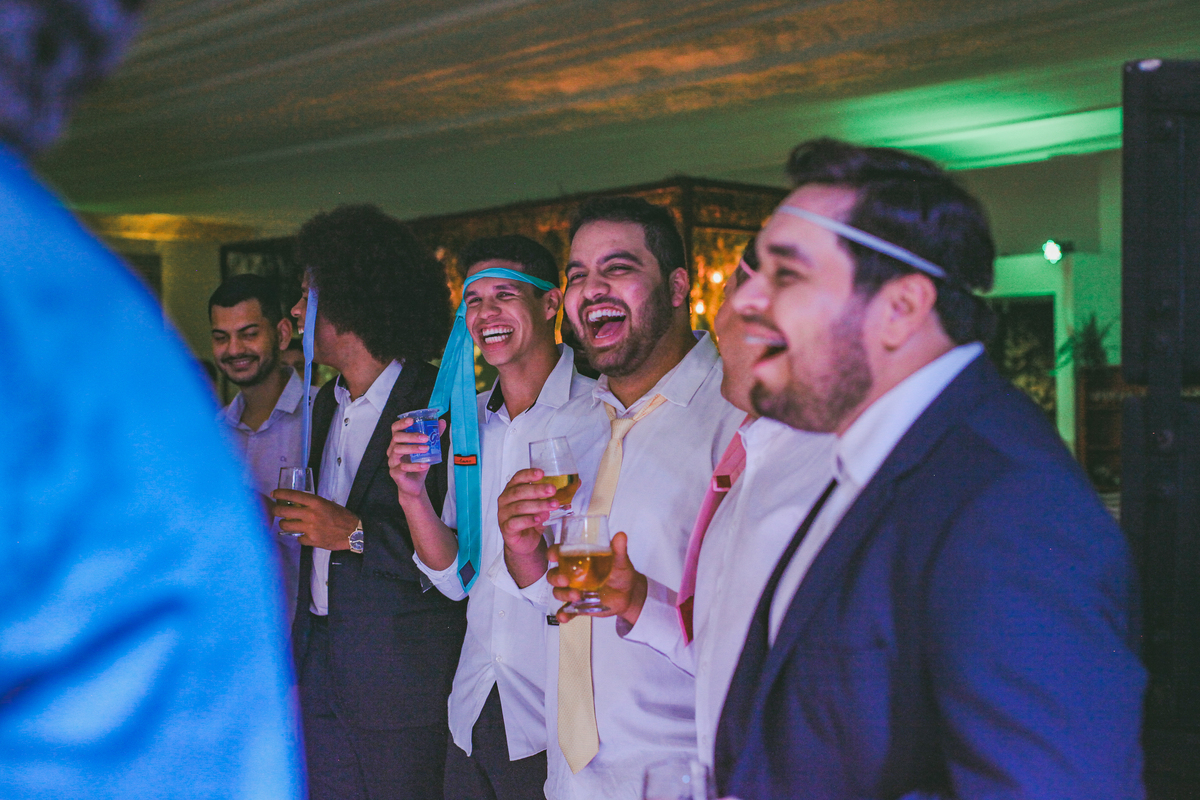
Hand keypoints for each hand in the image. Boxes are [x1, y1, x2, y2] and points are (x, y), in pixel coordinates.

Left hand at [271, 490, 358, 549]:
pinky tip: (305, 534)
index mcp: (316, 503)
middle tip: (276, 510)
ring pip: (285, 526)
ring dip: (284, 524)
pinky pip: (298, 538)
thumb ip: (313, 504)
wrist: (353, 532)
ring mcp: (310, 528)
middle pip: (283, 511)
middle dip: (276, 510)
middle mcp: (311, 514)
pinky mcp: (311, 540)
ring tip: (287, 524)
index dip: (280, 493)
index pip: (292, 495)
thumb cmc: (342, 516)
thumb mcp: (327, 504)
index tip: (274, 493)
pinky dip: (300, 536)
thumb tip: (299, 504)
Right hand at [387, 417, 443, 502]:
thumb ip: (433, 436)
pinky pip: (402, 467)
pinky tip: (425, 465)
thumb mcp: (427, 449)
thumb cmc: (418, 464)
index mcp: (398, 442)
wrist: (415, 484)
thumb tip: (442, 422)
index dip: (402, 423)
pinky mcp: (395, 473)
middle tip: (425, 438)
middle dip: (411, 436)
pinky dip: (415, 466)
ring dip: (413, 448)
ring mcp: (392, 461)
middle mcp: (392, 450)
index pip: (395, 429)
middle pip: (396, 438)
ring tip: (426, 449)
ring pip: (398, 450)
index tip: (412, 420)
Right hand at [498, 468, 558, 586]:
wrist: (525, 541)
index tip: (542, 473)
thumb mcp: (544, 504)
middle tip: (552, 490)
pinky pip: (515, 523)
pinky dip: (528, 520)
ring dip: (538, 505)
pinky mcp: (506, 528)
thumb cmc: (533, 518)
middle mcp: (506, 500)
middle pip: (519, 491)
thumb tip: (576, 482)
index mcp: (513, 489)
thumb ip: (556, 494)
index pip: (518, 477)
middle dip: (537, 490)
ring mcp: (504, 514)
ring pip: (519, 507)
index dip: (529, 474)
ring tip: (552, 505)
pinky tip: (539, 519)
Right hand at [547, 532, 645, 625]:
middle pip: (554, 574)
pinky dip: (563, 614)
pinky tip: (563, 617)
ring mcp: (574, 590)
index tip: (554, 556)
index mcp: (579, 559)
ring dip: (563, 594)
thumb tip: (620, 536)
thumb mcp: (621, 561)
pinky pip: (566, 610)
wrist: (629, 595)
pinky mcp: (578, 606)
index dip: (553, 553)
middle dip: (556, 577)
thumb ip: (619, 550)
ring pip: (558, 592)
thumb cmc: (621, 573)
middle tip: (566, 580)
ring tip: (577, 596)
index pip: (559, 553)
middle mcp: (572, 575)